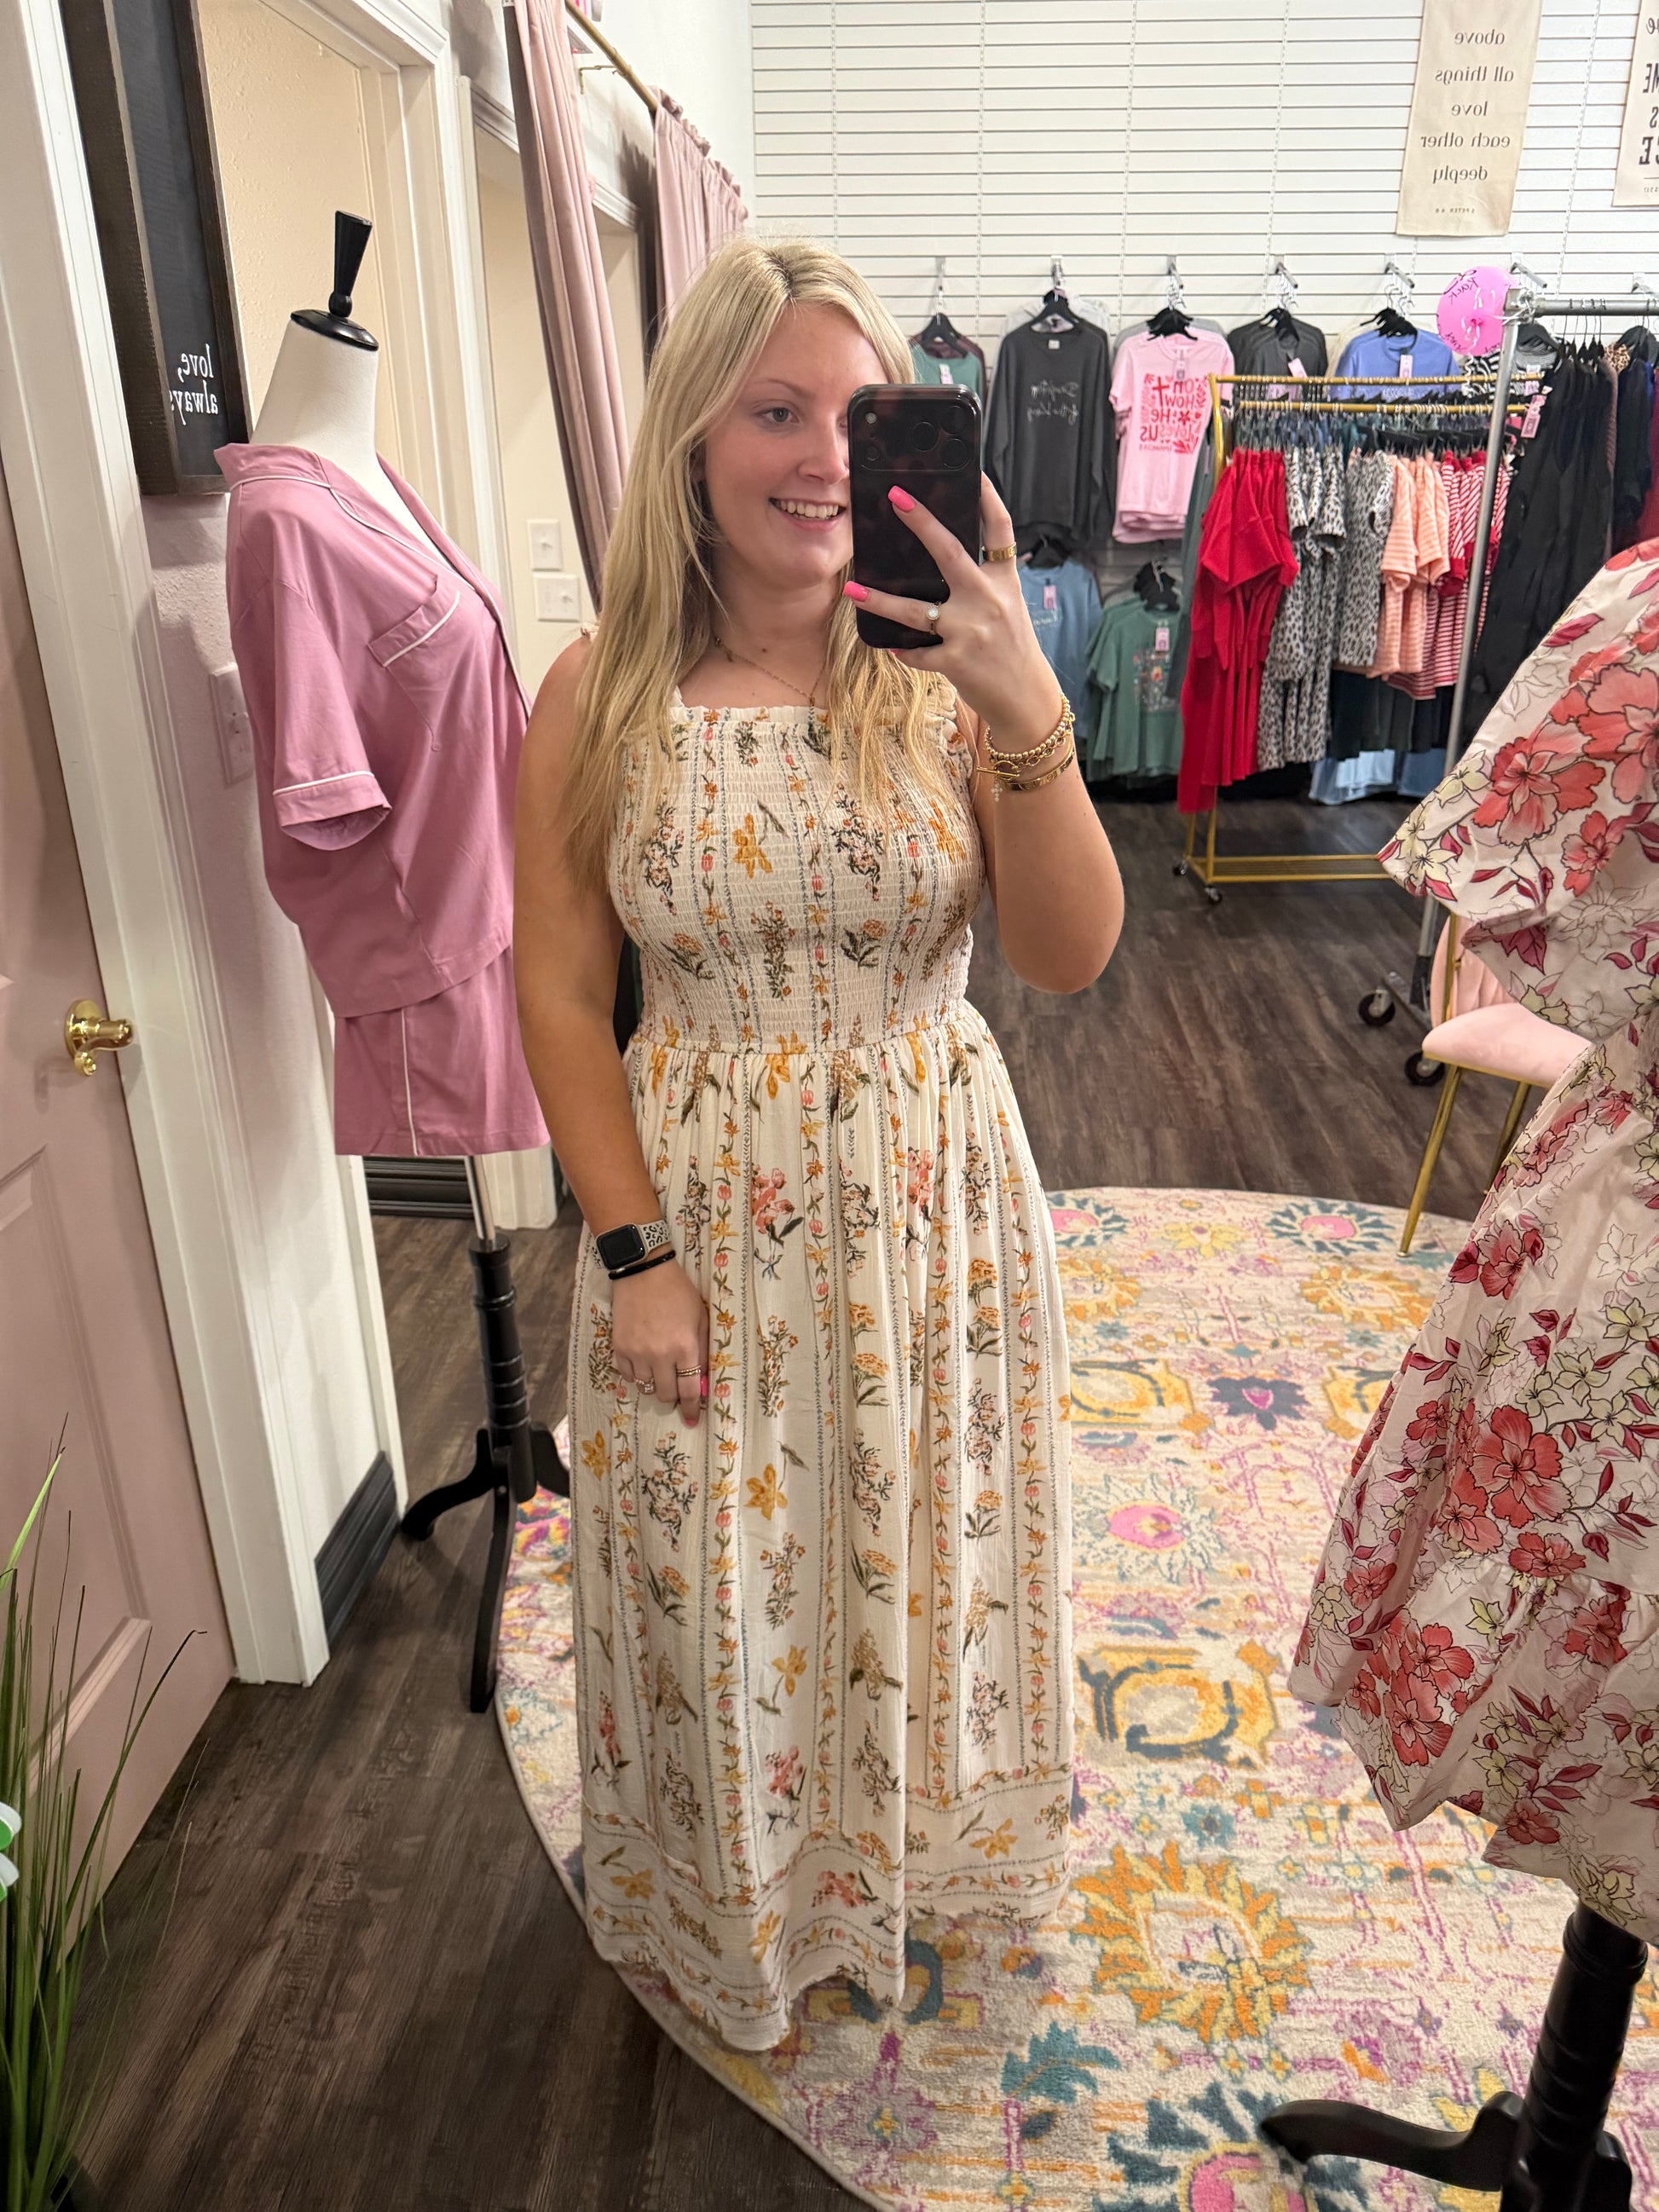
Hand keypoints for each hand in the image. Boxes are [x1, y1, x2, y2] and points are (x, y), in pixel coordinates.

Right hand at [610, 1259, 708, 1426]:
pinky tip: (642, 1361)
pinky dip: (636, 1374)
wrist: (643, 1271)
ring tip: (658, 1369)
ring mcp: (637, 1352)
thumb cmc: (678, 1292)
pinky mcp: (619, 1347)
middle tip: (674, 1385)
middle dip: (672, 1395)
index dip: (690, 1408)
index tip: (691, 1419)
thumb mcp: (700, 1318)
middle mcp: (660, 1355)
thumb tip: (702, 1379)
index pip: (689, 1390)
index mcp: (685, 1347)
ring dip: (654, 1383)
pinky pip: (627, 1375)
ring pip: (645, 1388)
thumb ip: (702, 1350)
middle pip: (665, 1394)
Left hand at [843, 475, 1065, 749]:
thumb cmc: (1011, 650)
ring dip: (881, 600)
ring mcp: (972, 630)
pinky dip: (904, 650)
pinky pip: (917, 651)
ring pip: (916, 609)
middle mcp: (989, 599)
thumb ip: (982, 582)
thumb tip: (939, 558)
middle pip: (951, 552)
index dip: (987, 497)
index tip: (972, 470)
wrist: (1027, 699)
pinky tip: (893, 647)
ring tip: (853, 589)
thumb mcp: (1008, 607)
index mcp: (1004, 581)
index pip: (999, 529)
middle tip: (895, 497)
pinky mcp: (957, 661)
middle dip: (922, 522)